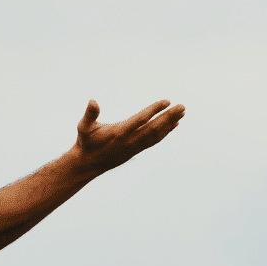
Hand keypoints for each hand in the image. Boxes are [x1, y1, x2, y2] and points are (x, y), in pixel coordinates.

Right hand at [71, 99, 186, 174]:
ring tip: (182, 112)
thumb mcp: (83, 127)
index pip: (140, 120)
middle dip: (169, 117)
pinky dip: (165, 132)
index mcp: (119, 133)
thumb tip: (92, 101)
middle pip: (153, 128)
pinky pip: (154, 140)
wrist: (88, 164)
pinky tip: (174, 124)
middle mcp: (129, 141)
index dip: (154, 110)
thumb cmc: (85, 142)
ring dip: (170, 123)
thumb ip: (89, 114)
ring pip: (156, 135)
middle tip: (182, 106)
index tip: (166, 101)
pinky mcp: (136, 150)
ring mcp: (134, 147)